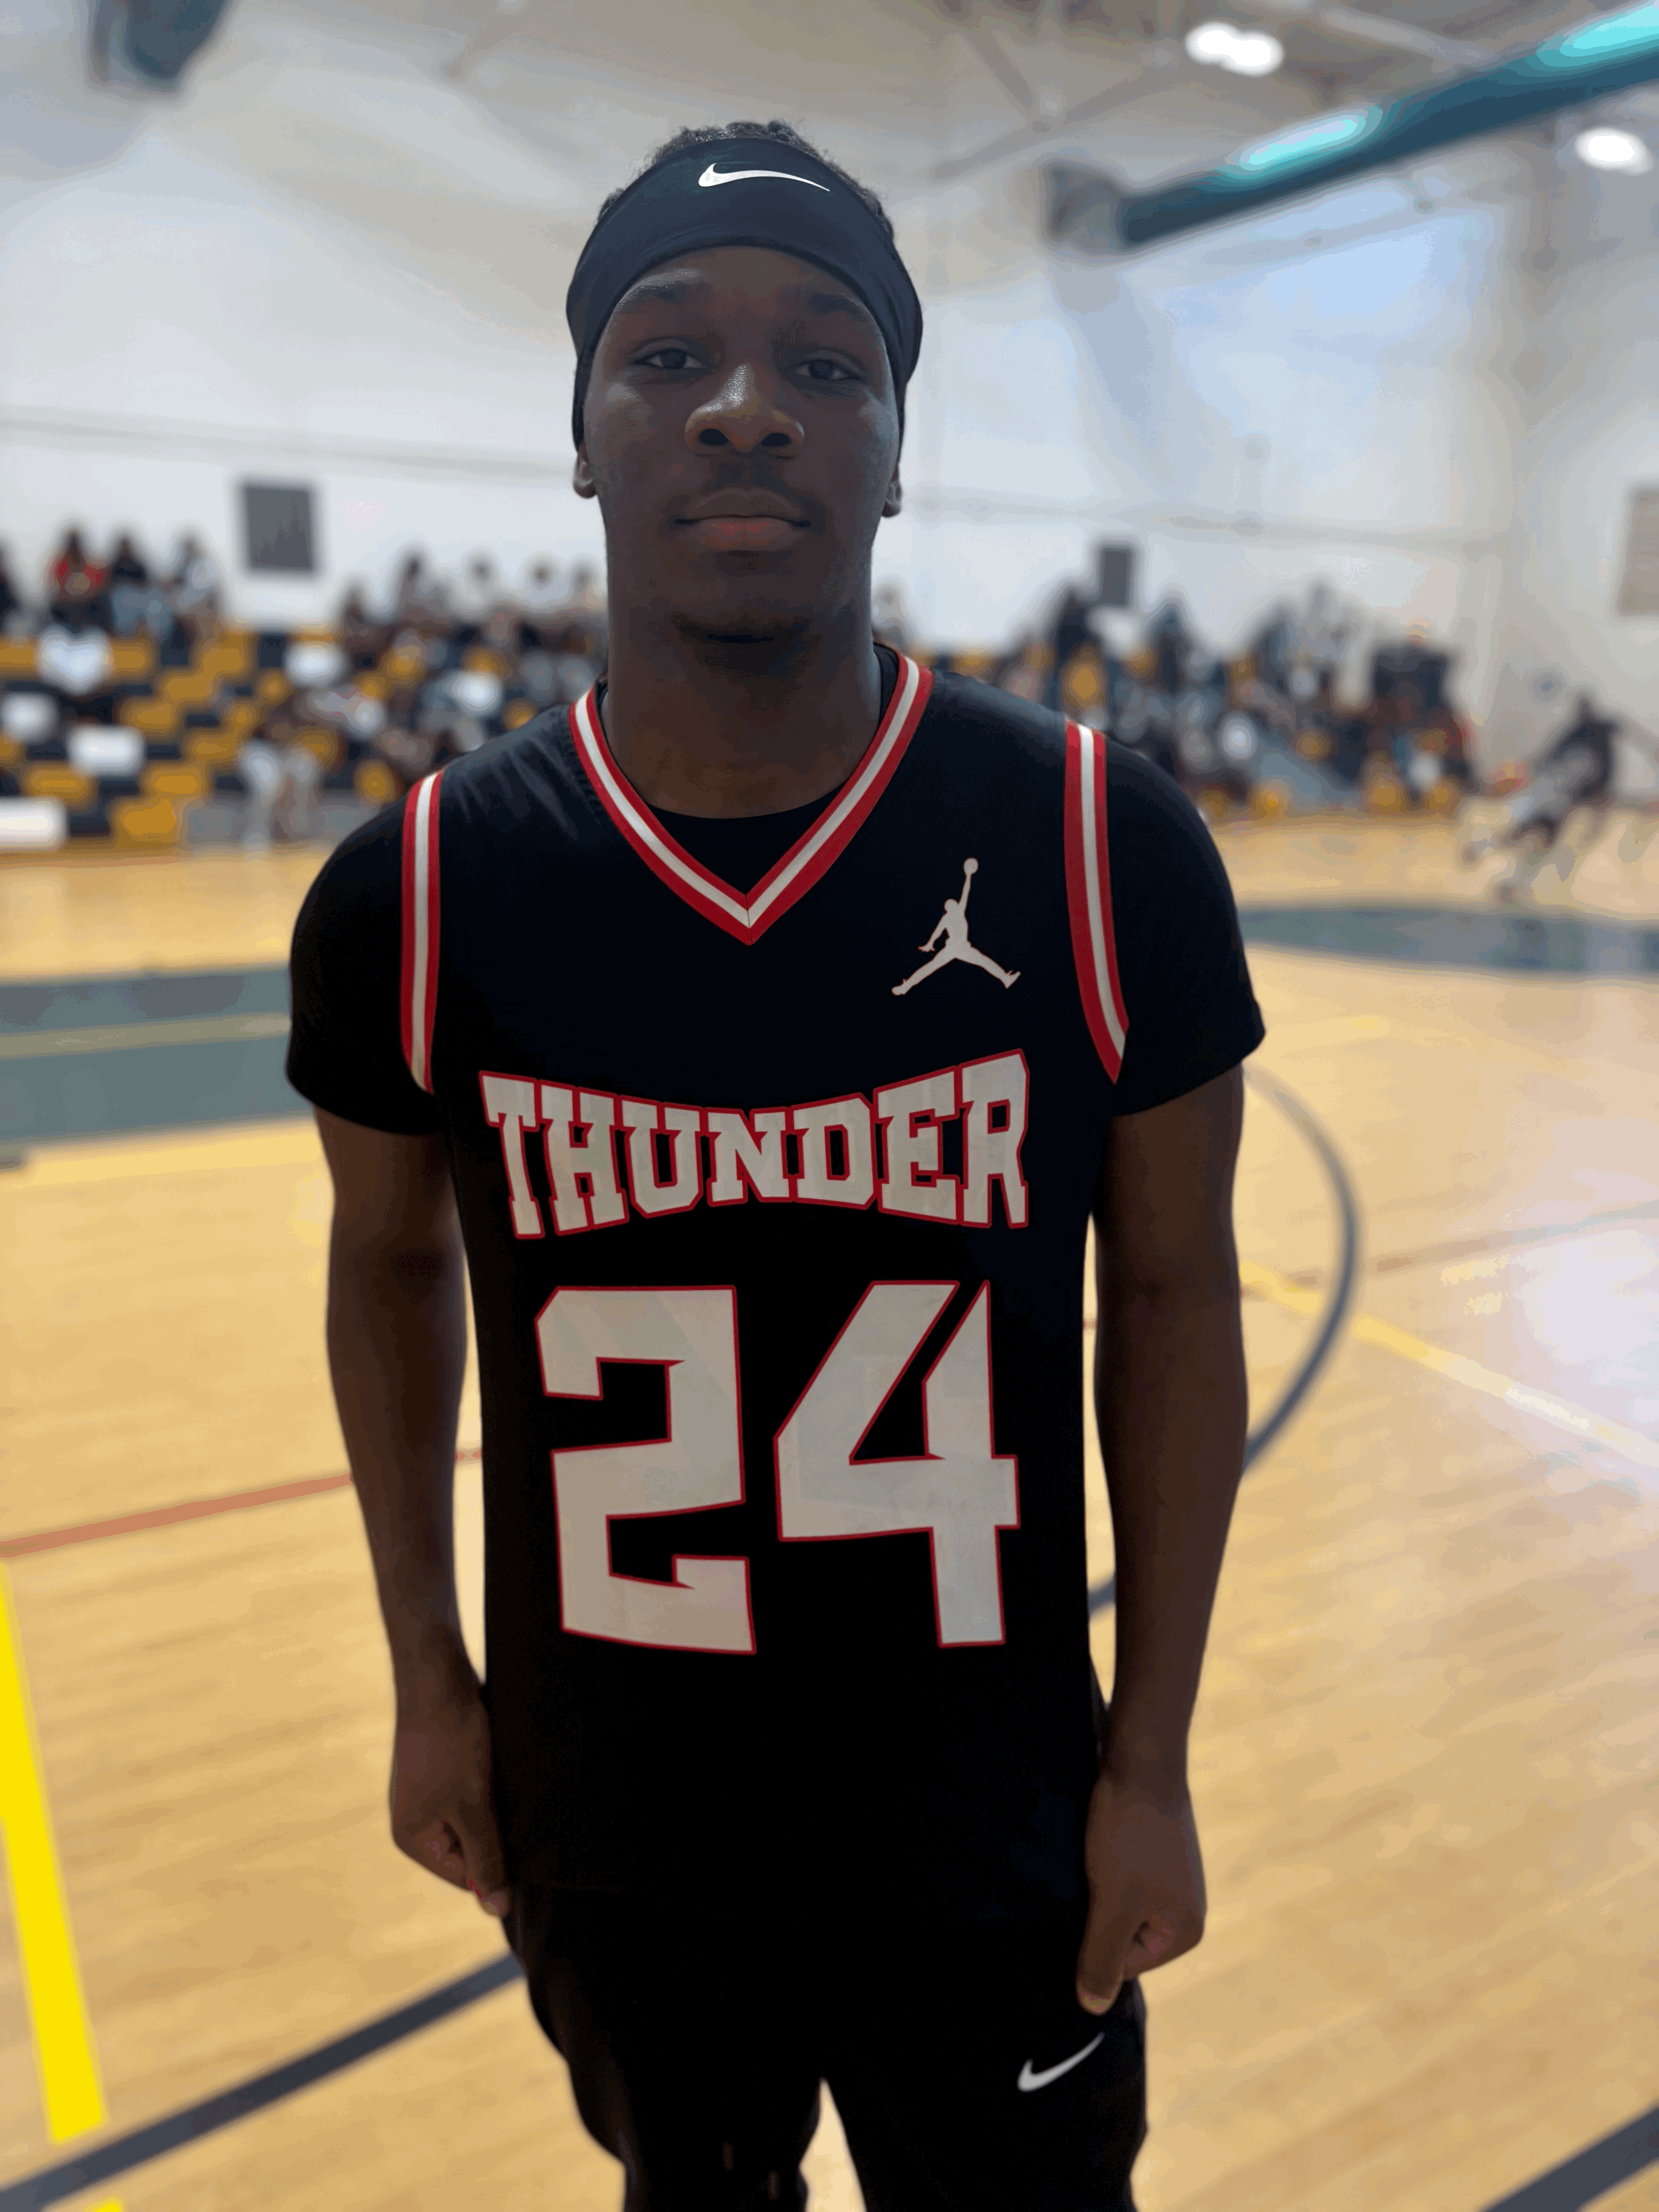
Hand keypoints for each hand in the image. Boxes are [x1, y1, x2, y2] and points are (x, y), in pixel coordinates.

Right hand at [390, 1675, 511, 1918]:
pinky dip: (489, 1788)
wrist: (438, 1675)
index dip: (497, 1865)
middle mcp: (413, 1821)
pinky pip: (472, 1795)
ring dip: (494, 1810)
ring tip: (501, 1785)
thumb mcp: (474, 1805)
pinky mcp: (441, 1770)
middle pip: (469, 1850)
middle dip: (495, 1834)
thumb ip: (486, 1858)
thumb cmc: (451, 1742)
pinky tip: (497, 1770)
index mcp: (411, 1839)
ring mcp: (425, 1795)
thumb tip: (497, 1911)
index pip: (464, 1878)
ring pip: (474, 1820)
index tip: (518, 1838)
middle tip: (510, 1805)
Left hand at [1075, 1766, 1205, 2013]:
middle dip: (1098, 1913)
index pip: (1122, 1965)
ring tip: (1093, 1860)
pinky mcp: (1156, 1850)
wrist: (1142, 1760)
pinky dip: (1105, 1866)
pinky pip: (1124, 1876)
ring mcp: (1173, 1877)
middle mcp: (1186, 1908)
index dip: (1093, 1938)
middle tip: (1090, 1878)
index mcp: (1185, 1932)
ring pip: (1119, 1904)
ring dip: (1098, 1889)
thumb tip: (1093, 2008)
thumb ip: (1101, 1958)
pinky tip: (1098, 1845)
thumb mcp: (1111, 1903)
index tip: (1088, 1902)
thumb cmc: (1129, 1835)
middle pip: (1122, 1936)